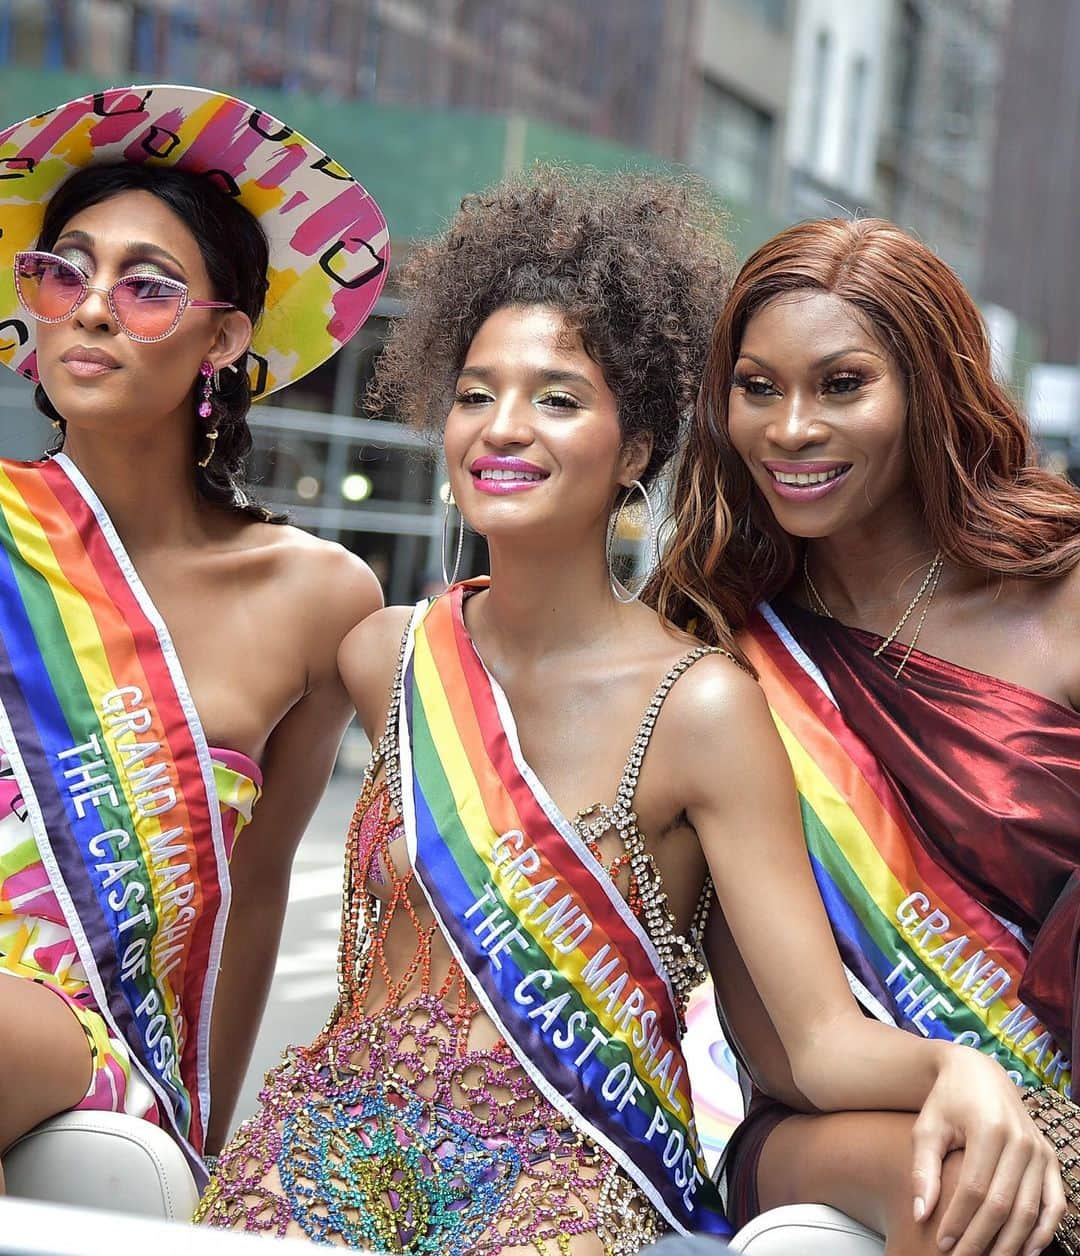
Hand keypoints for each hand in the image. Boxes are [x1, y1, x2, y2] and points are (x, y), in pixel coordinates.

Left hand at [911, 1048, 1064, 1255]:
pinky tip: (1025, 1252)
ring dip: (1010, 1244)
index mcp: (989, 1129)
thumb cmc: (946, 1102)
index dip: (959, 1221)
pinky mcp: (1050, 1158)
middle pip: (1003, 1205)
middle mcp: (1021, 1140)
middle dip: (981, 1239)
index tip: (941, 1244)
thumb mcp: (927, 1128)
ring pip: (1030, 1210)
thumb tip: (921, 1214)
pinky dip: (1043, 1231)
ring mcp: (1040, 1150)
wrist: (978, 1073)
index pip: (975, 1189)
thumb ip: (922, 1169)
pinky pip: (1054, 1203)